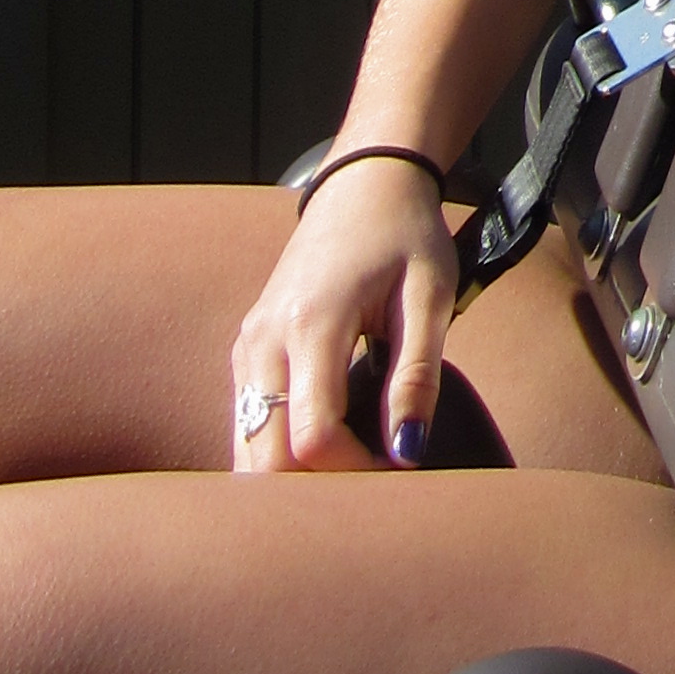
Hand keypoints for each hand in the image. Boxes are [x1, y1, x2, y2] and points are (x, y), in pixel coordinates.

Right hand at [227, 156, 455, 471]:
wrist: (362, 184)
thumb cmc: (404, 236)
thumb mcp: (429, 297)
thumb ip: (417, 377)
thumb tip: (407, 453)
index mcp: (311, 323)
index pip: (313, 439)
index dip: (356, 471)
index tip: (399, 463)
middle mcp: (263, 340)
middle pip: (265, 459)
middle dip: (317, 489)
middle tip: (372, 482)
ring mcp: (246, 347)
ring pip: (246, 451)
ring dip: (293, 478)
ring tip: (350, 470)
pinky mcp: (244, 353)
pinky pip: (247, 426)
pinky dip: (278, 454)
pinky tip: (323, 452)